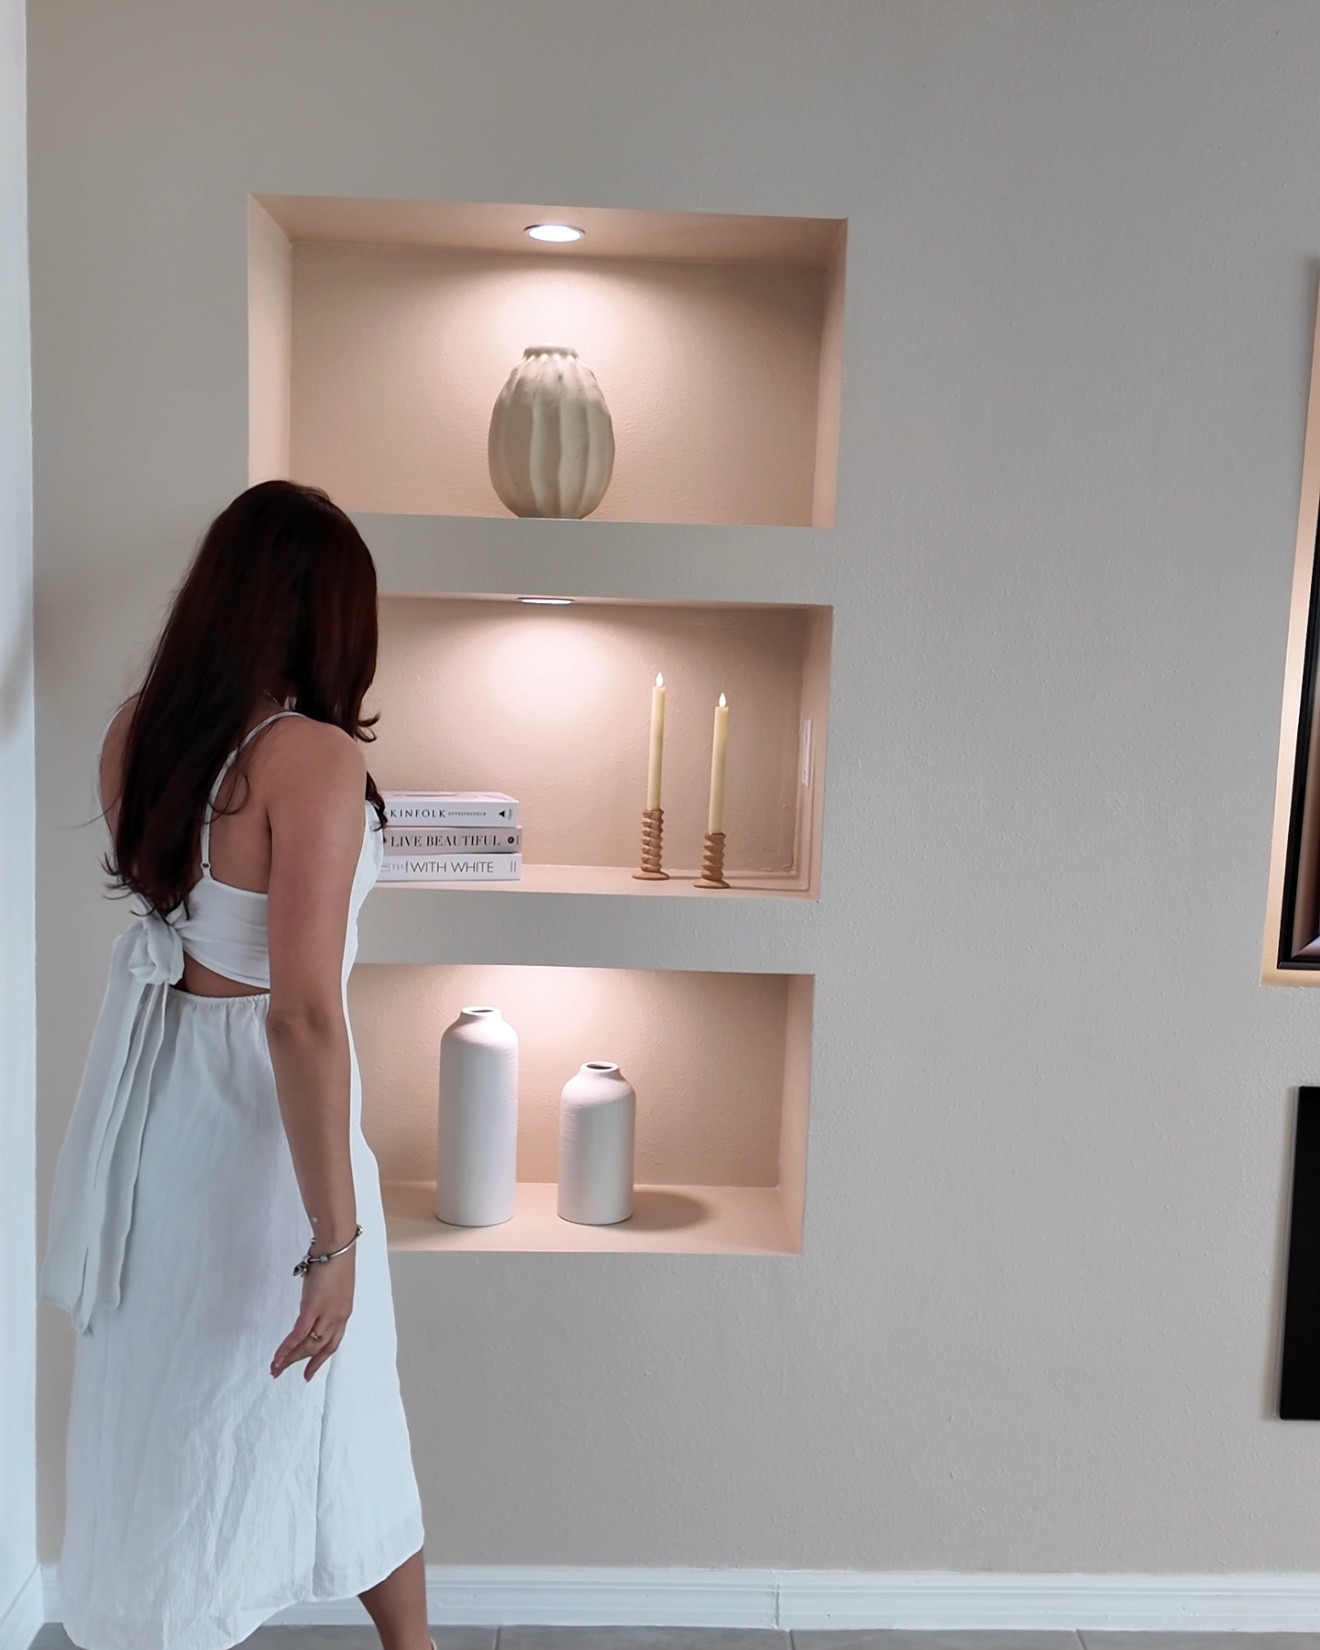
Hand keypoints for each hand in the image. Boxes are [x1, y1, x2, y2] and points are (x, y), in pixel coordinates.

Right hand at [270, 1246, 355, 1380]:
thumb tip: (309, 1304)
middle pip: (318, 1349)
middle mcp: (337, 1318)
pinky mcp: (314, 1307)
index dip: (319, 1360)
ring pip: (308, 1345)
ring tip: (275, 1368)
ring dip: (290, 1358)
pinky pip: (299, 1333)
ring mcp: (327, 1314)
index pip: (332, 1344)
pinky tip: (278, 1357)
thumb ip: (323, 1301)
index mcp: (343, 1313)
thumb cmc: (334, 1260)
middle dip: (298, 1363)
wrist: (337, 1246)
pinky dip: (287, 1347)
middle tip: (280, 1372)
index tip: (308, 1374)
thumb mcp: (332, 1287)